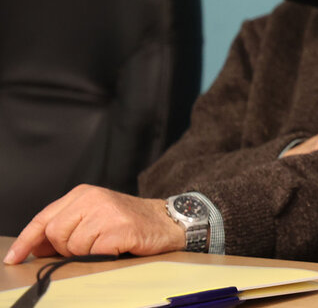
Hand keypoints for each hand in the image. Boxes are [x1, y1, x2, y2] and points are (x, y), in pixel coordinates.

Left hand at [3, 185, 182, 264]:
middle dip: (67, 248)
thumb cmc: (130, 221)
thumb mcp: (95, 214)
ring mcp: (107, 213)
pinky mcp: (119, 230)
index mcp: (83, 193)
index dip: (27, 241)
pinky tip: (117, 247)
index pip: (44, 218)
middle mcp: (93, 199)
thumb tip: (38, 247)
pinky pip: (94, 254)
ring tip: (108, 244)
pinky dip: (103, 256)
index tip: (14, 258)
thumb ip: (67, 225)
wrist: (168, 221)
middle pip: (56, 235)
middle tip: (90, 245)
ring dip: (88, 253)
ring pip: (74, 247)